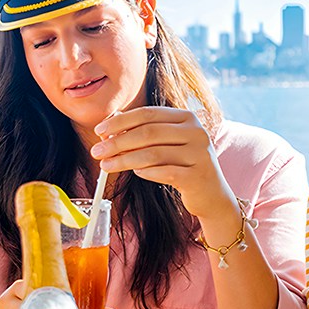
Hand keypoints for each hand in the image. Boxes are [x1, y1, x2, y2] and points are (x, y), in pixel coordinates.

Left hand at [91, 107, 236, 222]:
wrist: (212, 194)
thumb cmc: (183, 166)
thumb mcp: (167, 145)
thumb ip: (143, 133)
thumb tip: (109, 129)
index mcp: (188, 118)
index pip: (148, 113)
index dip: (120, 121)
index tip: (98, 130)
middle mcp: (197, 132)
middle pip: (148, 133)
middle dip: (117, 142)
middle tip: (97, 151)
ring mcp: (200, 154)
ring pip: (153, 154)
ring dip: (125, 160)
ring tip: (106, 166)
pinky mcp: (198, 176)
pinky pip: (164, 172)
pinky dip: (146, 172)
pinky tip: (136, 173)